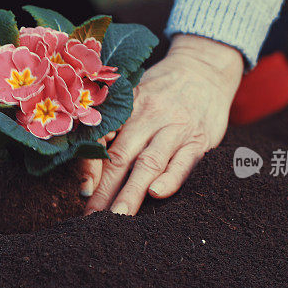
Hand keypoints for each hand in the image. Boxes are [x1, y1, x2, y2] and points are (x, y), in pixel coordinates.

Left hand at [81, 34, 243, 215]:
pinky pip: (184, 161)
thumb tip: (87, 165)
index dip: (90, 166)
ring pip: (149, 163)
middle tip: (92, 220)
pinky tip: (157, 194)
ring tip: (117, 218)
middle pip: (122, 158)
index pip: (101, 139)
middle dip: (105, 191)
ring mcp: (175, 128)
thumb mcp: (132, 95)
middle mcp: (149, 116)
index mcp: (126, 106)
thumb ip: (112, 124)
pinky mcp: (200, 139)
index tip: (82, 192)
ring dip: (132, 193)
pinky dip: (171, 178)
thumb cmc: (161, 88)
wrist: (205, 67)